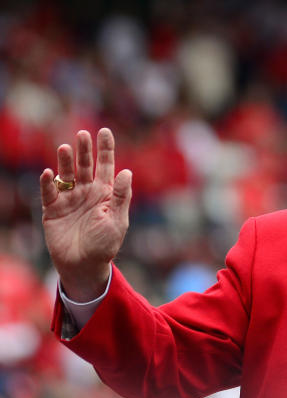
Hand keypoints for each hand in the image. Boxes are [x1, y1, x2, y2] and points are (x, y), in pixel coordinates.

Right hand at [40, 128, 131, 301]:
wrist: (84, 266)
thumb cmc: (105, 245)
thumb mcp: (118, 220)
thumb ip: (121, 196)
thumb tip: (127, 171)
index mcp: (105, 194)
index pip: (106, 166)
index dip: (105, 149)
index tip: (105, 131)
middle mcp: (87, 193)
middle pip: (85, 166)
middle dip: (84, 150)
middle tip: (83, 134)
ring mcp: (69, 200)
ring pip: (66, 175)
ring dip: (66, 162)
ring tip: (66, 148)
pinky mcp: (52, 210)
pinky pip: (49, 193)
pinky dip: (48, 183)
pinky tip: (49, 174)